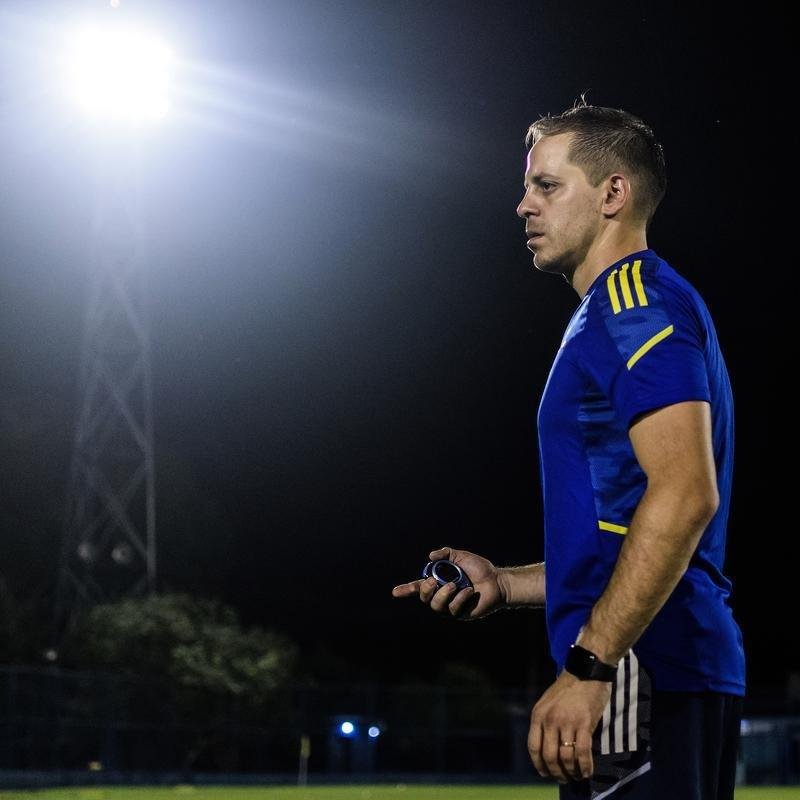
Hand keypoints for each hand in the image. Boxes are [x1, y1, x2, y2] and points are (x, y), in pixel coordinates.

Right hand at [391, 546, 505, 619]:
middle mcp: (442, 595)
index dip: (406, 590)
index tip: (395, 592)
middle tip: (433, 581)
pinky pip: (454, 609)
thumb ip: (446, 554)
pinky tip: (469, 591)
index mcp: (439, 583)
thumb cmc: (479, 569)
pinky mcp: (461, 614)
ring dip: (442, 594)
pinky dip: (460, 598)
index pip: (419, 588)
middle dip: (425, 590)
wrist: (497, 581)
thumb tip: (430, 557)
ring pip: (436, 606)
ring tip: (454, 585)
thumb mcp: (461, 556)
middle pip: (425, 598)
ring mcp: (451, 606)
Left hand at [528, 670, 610, 782]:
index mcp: (538, 714)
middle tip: (564, 779)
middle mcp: (550, 719)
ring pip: (565, 758)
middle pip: (549, 756)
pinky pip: (583, 752)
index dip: (539, 765)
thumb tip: (547, 751)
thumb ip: (545, 723)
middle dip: (556, 773)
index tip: (546, 774)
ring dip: (572, 772)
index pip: (533, 747)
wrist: (587, 670)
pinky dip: (585, 766)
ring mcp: (567, 721)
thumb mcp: (548, 702)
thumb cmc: (569, 687)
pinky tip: (588, 771)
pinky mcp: (585, 723)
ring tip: (577, 776)